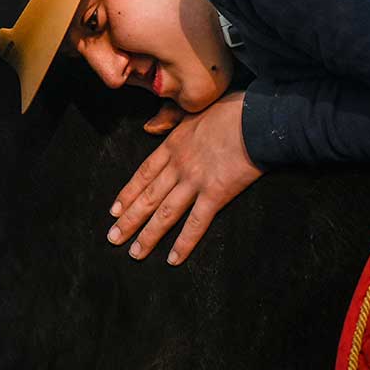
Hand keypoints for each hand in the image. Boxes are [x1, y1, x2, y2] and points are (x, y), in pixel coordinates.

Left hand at [107, 91, 261, 264]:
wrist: (257, 119)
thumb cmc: (231, 111)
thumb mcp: (192, 111)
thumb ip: (172, 122)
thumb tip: (154, 128)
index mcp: (172, 145)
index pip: (143, 174)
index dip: (128, 194)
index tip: (114, 211)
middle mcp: (177, 166)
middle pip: (148, 197)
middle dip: (129, 220)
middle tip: (113, 238)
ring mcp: (195, 181)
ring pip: (165, 213)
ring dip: (148, 235)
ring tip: (134, 253)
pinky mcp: (216, 194)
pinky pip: (196, 223)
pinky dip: (184, 242)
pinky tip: (173, 259)